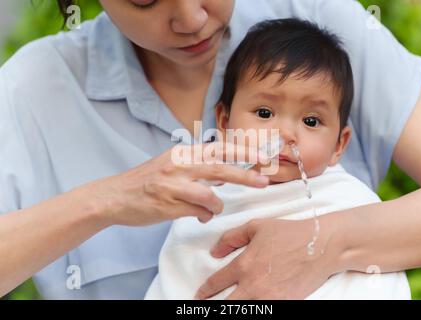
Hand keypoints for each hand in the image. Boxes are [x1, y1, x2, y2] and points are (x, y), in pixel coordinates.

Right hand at [81, 142, 269, 225]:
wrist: (115, 196)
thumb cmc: (147, 181)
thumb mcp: (172, 164)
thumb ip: (197, 167)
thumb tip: (224, 177)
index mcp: (182, 153)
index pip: (218, 148)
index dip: (242, 151)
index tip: (262, 157)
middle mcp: (178, 165)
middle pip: (219, 168)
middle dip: (245, 175)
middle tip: (263, 182)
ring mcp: (172, 185)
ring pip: (209, 194)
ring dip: (217, 204)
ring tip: (214, 208)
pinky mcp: (167, 205)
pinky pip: (197, 212)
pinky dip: (204, 215)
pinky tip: (199, 215)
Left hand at [195, 218, 342, 299]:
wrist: (320, 245)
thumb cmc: (289, 233)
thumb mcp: (257, 227)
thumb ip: (231, 238)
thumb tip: (214, 251)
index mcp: (244, 264)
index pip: (216, 283)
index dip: (205, 291)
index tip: (199, 295)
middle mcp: (253, 285)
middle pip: (227, 306)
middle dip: (214, 309)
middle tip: (205, 309)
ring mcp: (269, 297)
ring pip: (244, 311)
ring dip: (234, 310)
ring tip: (229, 307)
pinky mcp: (284, 304)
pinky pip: (264, 311)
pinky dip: (255, 310)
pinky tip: (252, 307)